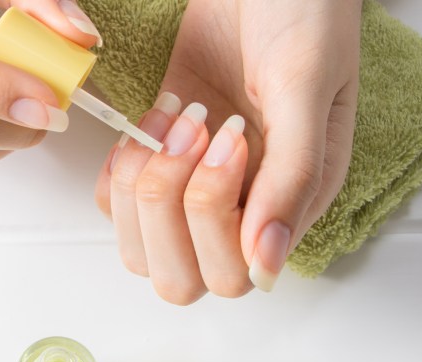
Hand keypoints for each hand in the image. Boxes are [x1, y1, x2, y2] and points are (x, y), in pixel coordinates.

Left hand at [95, 0, 362, 302]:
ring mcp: (195, 188)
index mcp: (291, 204)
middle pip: (180, 276)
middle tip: (194, 129)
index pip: (233, 274)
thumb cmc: (302, 14)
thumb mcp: (304, 86)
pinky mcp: (160, 157)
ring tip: (178, 116)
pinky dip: (120, 165)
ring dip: (143, 184)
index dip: (212, 219)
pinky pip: (116, 200)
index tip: (231, 139)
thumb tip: (266, 268)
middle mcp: (242, 209)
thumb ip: (292, 177)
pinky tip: (154, 117)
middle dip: (168, 208)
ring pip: (140, 245)